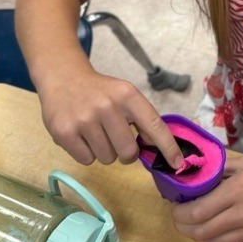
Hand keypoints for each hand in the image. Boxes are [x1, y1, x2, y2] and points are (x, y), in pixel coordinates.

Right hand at [39, 66, 181, 169]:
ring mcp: (85, 119)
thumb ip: (142, 118)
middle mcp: (107, 106)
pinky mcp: (65, 132)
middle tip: (115, 137)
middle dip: (125, 152)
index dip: (168, 147)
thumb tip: (155, 147)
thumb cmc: (101, 92)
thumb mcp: (125, 95)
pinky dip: (86, 153)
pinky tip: (81, 135)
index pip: (154, 126)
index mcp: (128, 95)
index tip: (178, 163)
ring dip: (104, 151)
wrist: (64, 78)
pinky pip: (87, 160)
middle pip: (129, 153)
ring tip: (95, 131)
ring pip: (107, 158)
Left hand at [170, 145, 242, 241]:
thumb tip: (195, 177)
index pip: (196, 213)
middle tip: (181, 218)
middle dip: (184, 226)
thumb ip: (218, 171)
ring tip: (198, 226)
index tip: (175, 207)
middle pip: (202, 232)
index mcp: (236, 192)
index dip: (179, 214)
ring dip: (201, 238)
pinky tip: (220, 239)